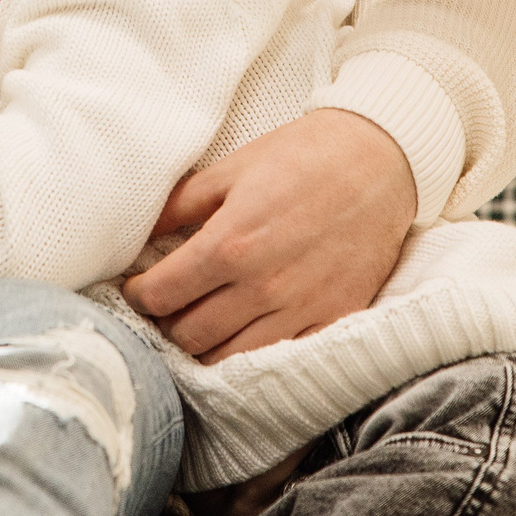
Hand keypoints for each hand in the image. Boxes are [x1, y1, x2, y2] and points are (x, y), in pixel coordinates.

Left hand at [121, 108, 417, 362]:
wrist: (379, 161)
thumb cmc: (301, 157)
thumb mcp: (230, 169)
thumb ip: (178, 205)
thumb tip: (136, 234)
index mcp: (229, 243)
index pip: (161, 295)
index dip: (139, 295)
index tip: (139, 289)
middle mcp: (261, 285)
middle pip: (188, 335)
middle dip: (168, 323)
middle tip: (169, 306)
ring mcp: (299, 309)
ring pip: (228, 357)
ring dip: (205, 345)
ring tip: (201, 321)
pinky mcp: (332, 320)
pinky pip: (276, 358)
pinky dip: (251, 352)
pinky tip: (243, 332)